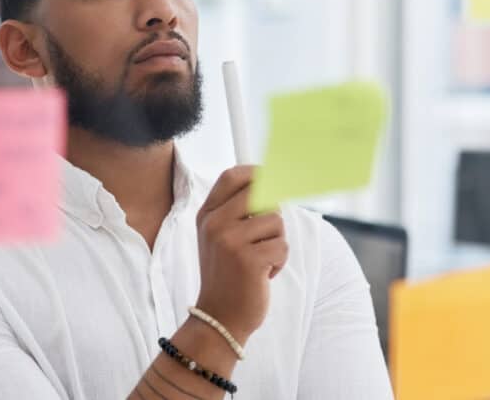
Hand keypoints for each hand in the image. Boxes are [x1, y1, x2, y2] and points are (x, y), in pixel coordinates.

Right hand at [193, 166, 287, 343]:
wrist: (219, 318)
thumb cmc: (228, 275)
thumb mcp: (222, 237)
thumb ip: (239, 210)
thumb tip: (274, 181)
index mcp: (206, 215)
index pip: (232, 176)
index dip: (256, 172)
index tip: (272, 178)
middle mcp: (214, 223)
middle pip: (260, 193)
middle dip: (273, 213)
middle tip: (268, 235)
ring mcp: (230, 241)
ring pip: (276, 221)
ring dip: (277, 243)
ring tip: (261, 261)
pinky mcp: (248, 260)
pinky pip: (282, 246)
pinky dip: (279, 262)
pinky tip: (263, 275)